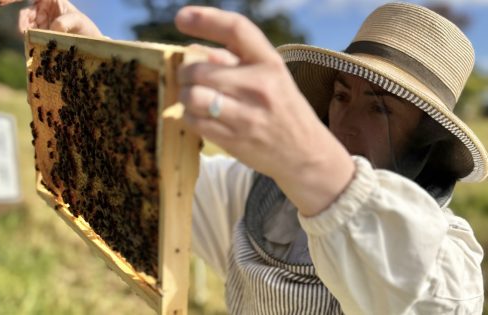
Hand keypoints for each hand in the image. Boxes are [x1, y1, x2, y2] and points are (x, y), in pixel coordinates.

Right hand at [0, 0, 102, 36]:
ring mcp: (38, 21)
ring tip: (34, 41)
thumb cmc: (85, 28)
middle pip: (25, 13)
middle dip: (23, 23)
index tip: (0, 3)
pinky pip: (29, 36)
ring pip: (25, 26)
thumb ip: (66, 21)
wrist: (89, 44)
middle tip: (23, 32)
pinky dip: (29, 41)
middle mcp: (41, 8)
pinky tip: (34, 45)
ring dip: (26, 34)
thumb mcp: (79, 22)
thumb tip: (52, 27)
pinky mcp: (38, 34)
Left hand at [176, 7, 354, 214]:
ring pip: (192, 97)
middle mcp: (259, 86)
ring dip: (184, 96)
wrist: (305, 154)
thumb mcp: (271, 77)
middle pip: (200, 70)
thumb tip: (197, 50)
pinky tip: (200, 115)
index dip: (205, 19)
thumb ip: (237, 59)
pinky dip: (189, 116)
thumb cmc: (282, 109)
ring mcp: (246, 116)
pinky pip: (194, 121)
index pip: (236, 29)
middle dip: (185, 73)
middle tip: (187, 77)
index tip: (181, 18)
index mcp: (270, 63)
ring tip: (192, 97)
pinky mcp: (234, 140)